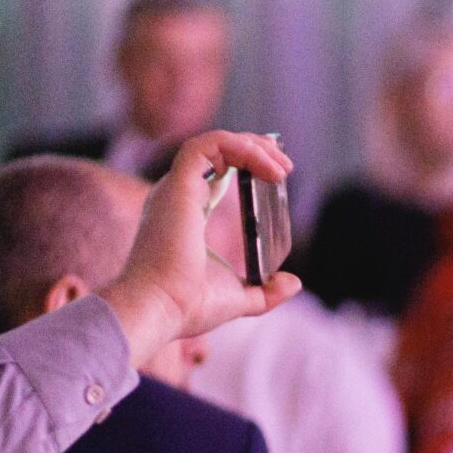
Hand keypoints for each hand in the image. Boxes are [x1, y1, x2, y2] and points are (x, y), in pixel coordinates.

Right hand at [99, 131, 299, 369]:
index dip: (245, 162)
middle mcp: (177, 195)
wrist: (159, 309)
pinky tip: (270, 169)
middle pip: (215, 152)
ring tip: (283, 166)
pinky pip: (208, 146)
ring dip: (252, 146)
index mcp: (186, 213)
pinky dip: (241, 148)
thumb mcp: (239, 297)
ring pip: (212, 143)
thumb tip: (293, 283)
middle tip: (285, 163)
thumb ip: (266, 290)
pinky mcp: (178, 186)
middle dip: (254, 147)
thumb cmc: (186, 306)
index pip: (215, 172)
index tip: (277, 171)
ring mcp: (174, 189)